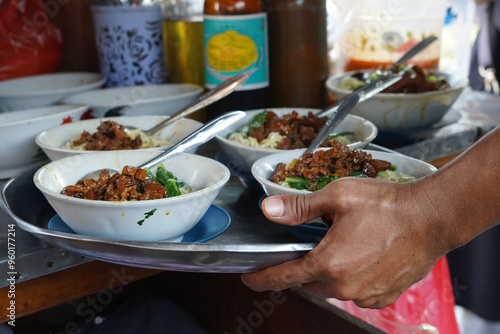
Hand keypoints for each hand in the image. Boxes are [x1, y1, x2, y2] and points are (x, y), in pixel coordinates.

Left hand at [241, 177, 445, 308]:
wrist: (432, 218)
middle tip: (311, 245)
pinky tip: (361, 258)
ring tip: (342, 247)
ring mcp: (366, 295)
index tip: (249, 279)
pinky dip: (351, 280)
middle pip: (308, 282)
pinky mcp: (384, 297)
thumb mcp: (338, 197)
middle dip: (303, 267)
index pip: (283, 277)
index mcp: (328, 263)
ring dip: (329, 273)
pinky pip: (356, 294)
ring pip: (332, 289)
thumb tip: (268, 210)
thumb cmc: (387, 205)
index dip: (262, 279)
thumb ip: (300, 207)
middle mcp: (345, 286)